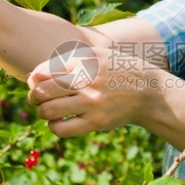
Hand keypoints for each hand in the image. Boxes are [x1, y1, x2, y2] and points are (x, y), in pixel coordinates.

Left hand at [26, 46, 163, 137]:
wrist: (150, 92)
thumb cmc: (118, 71)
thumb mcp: (98, 55)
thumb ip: (70, 61)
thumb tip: (35, 75)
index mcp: (85, 60)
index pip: (42, 71)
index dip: (33, 79)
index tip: (37, 83)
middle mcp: (87, 79)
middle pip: (41, 90)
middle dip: (33, 96)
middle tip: (37, 99)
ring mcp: (92, 102)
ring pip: (48, 111)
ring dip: (42, 112)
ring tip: (47, 111)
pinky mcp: (97, 122)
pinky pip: (63, 129)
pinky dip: (54, 127)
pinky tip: (59, 123)